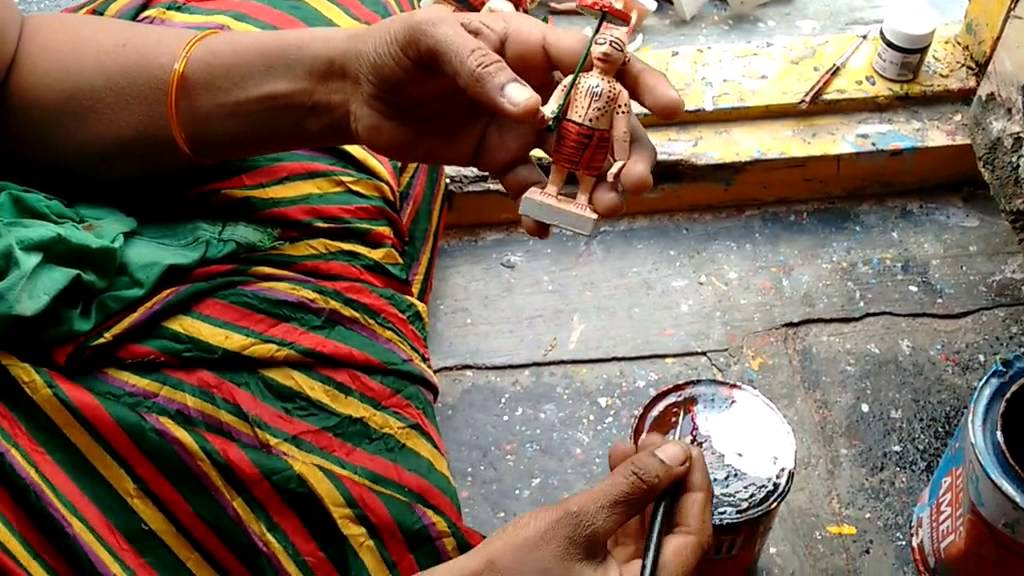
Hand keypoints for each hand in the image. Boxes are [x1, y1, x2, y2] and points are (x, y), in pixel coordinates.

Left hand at [344, 8, 682, 237]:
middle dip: (626, 153)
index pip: (599, 61)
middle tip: (632, 186)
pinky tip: (543, 227)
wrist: (358, 92)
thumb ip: (481, 71)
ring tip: (597, 214)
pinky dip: (543, 210)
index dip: (639, 82)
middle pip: (602, 120)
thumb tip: (528, 110)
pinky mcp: (499, 160)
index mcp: (533, 49)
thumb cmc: (398, 50)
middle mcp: (539, 89)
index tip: (670, 107)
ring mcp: (521, 128)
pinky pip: (532, 188)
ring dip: (594, 187)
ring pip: (575, 160)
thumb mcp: (435, 41)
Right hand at [424, 435, 711, 575]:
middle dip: (666, 480)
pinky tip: (615, 468)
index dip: (695, 487)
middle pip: (673, 532)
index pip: (693, 536)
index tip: (687, 445)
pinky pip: (625, 536)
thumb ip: (632, 488)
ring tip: (630, 446)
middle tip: (655, 439)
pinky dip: (623, 502)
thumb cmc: (518, 569)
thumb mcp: (577, 521)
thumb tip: (678, 454)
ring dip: (643, 486)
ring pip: (649, 531)